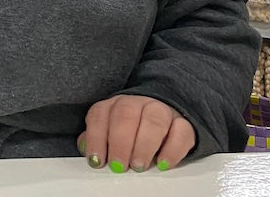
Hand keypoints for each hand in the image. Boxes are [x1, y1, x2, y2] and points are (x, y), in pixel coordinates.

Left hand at [77, 95, 194, 173]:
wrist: (164, 117)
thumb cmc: (132, 129)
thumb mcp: (110, 131)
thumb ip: (98, 138)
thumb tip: (86, 149)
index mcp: (115, 104)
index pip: (100, 114)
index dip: (96, 137)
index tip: (97, 160)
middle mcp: (137, 103)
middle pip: (126, 114)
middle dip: (120, 141)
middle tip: (119, 166)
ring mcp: (161, 110)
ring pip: (154, 118)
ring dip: (144, 144)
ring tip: (138, 165)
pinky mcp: (183, 124)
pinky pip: (181, 131)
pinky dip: (172, 149)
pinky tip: (162, 164)